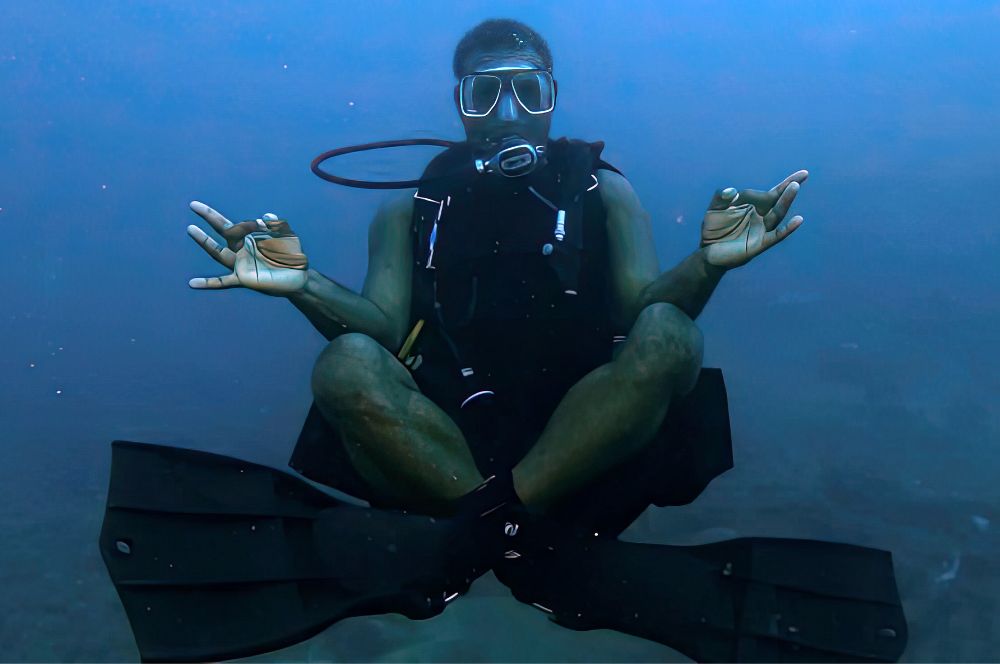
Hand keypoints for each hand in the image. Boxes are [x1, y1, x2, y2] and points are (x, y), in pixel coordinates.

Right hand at [187, 201, 308, 294]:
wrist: (298, 277)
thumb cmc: (291, 255)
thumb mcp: (286, 237)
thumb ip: (276, 226)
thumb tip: (266, 215)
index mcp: (250, 238)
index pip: (237, 224)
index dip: (243, 222)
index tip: (255, 222)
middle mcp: (242, 250)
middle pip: (222, 231)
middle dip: (209, 218)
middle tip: (194, 204)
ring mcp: (241, 264)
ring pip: (219, 253)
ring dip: (205, 241)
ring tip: (191, 229)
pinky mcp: (243, 278)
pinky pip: (223, 281)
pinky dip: (208, 283)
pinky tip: (193, 283)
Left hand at [701, 170, 807, 268]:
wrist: (708, 252)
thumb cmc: (713, 229)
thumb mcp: (714, 210)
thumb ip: (720, 198)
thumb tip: (732, 191)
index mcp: (753, 206)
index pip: (767, 193)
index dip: (778, 185)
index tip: (774, 183)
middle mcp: (760, 216)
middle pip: (777, 199)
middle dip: (789, 186)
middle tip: (803, 174)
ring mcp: (761, 229)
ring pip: (777, 213)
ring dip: (786, 200)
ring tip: (795, 186)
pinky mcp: (759, 243)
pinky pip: (776, 235)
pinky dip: (788, 229)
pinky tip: (798, 220)